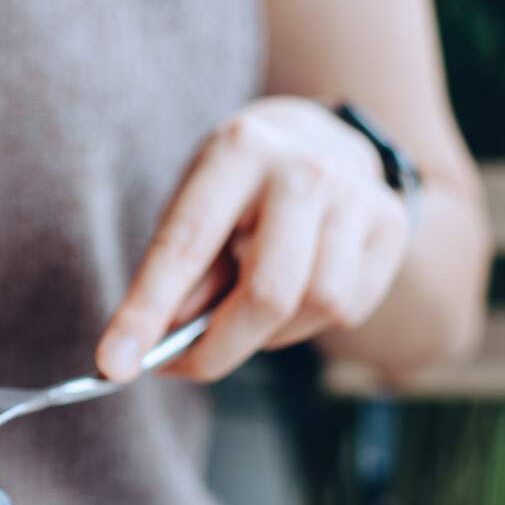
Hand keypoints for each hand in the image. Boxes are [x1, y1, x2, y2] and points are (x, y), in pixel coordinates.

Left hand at [96, 96, 411, 381]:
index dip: (145, 312)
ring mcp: (356, 195)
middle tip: (184, 365)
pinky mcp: (390, 225)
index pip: (185, 247)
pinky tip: (293, 290)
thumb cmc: (238, 188)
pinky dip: (306, 321)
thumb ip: (182, 273)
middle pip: (267, 293)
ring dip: (269, 333)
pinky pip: (345, 308)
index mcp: (238, 151)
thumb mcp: (193, 206)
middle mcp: (304, 168)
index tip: (113, 365)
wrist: (319, 139)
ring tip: (247, 308)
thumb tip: (168, 340)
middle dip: (218, 349)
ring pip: (315, 307)